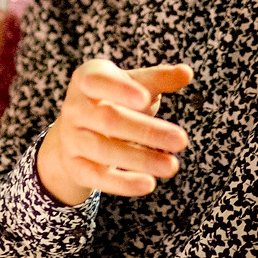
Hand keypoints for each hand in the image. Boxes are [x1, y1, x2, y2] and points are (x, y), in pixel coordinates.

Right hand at [37, 60, 192, 205]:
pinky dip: (123, 183)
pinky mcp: (74, 166)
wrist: (76, 132)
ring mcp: (71, 137)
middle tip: (181, 140)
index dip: (121, 90)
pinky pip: (97, 177)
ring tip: (172, 165)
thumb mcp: (133, 85)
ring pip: (103, 150)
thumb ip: (159, 79)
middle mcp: (74, 107)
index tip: (146, 98)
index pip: (100, 82)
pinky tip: (149, 184)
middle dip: (146, 131)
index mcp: (87, 79)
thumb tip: (186, 73)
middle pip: (108, 119)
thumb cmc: (112, 100)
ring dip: (140, 159)